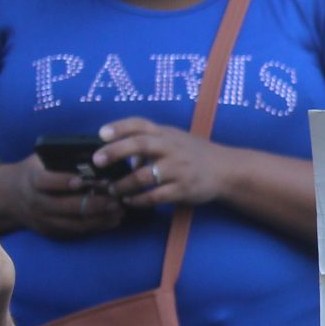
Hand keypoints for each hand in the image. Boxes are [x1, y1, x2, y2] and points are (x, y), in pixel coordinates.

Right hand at [10, 155, 123, 239]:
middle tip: (116, 198)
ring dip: (100, 218)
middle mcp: (37, 203)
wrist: (10, 198)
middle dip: (94, 203)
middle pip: (65, 206)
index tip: (83, 180)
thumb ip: (61, 157)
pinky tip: (113, 220)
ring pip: (74, 223)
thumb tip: (95, 151)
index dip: (64, 181)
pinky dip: (96, 226)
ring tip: (120, 210)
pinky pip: (76, 232)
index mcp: (33, 181)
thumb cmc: (35, 172)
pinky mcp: (52, 232)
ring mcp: (44, 220)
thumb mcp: (41, 160)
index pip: (46, 182)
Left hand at [95, 119, 238, 210]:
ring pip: (145, 176)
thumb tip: (118, 153)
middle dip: (116, 152)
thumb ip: (147, 142)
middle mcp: (172, 148)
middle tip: (98, 161)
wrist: (226, 170)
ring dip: (124, 184)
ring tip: (112, 190)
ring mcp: (179, 169)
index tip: (101, 133)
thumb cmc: (193, 154)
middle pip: (140, 144)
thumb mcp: (174, 139)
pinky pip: (156, 196)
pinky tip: (130, 201)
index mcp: (166, 133)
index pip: (140, 124)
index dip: (119, 127)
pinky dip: (139, 200)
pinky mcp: (184, 189)